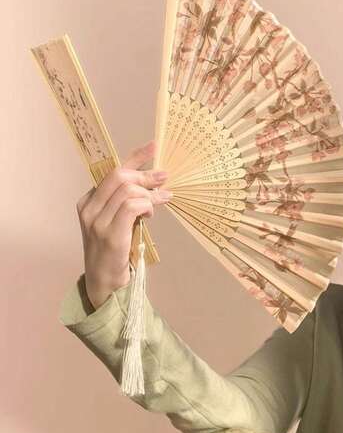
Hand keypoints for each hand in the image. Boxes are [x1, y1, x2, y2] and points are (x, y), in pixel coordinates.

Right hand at [76, 140, 171, 309]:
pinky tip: (151, 214)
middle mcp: (89, 209)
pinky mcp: (109, 235)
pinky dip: (146, 206)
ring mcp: (97, 222)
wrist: (104, 284)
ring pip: (127, 189)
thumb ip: (128, 203)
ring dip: (150, 193)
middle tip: (164, 178)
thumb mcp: (119, 222)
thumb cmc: (114, 252)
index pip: (112, 172)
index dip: (135, 157)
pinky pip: (132, 206)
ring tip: (161, 200)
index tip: (154, 147)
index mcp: (88, 202)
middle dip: (146, 175)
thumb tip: (153, 183)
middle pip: (120, 176)